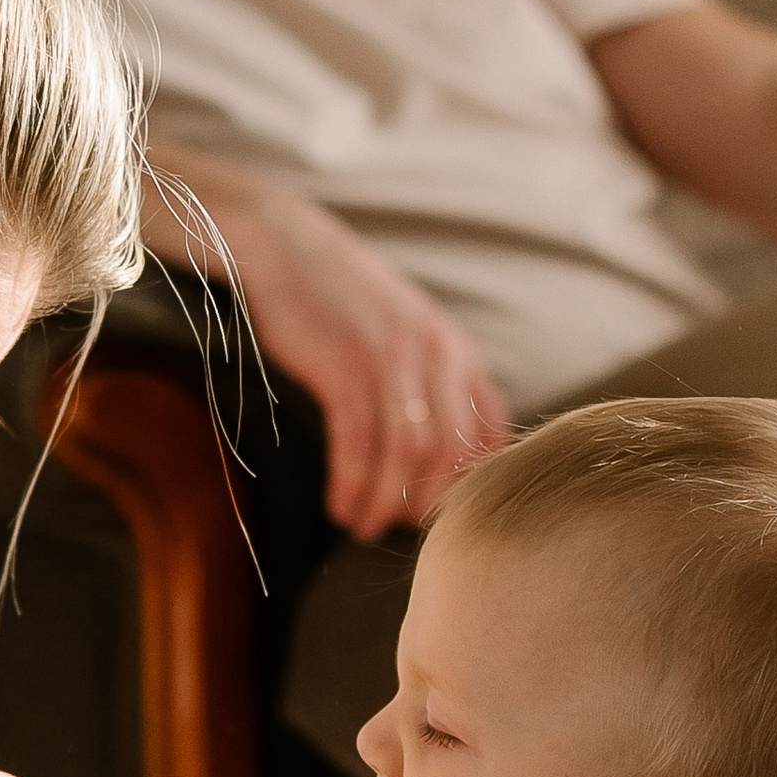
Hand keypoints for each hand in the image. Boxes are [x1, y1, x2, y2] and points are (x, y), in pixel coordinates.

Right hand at [228, 187, 510, 539]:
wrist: (285, 246)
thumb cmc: (342, 298)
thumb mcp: (406, 332)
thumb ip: (432, 379)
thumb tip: (436, 452)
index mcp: (457, 351)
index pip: (490, 435)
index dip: (469, 485)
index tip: (439, 512)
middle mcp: (436, 355)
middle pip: (452, 453)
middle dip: (427, 504)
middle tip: (399, 530)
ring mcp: (392, 360)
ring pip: (408, 455)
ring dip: (385, 501)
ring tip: (363, 527)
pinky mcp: (344, 367)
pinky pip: (358, 442)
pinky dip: (351, 483)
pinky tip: (339, 505)